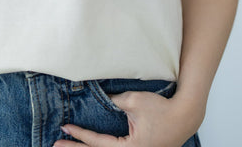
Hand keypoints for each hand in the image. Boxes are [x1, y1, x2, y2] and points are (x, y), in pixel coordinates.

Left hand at [53, 90, 197, 146]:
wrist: (185, 115)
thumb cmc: (162, 109)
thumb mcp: (134, 102)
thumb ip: (114, 102)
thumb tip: (99, 98)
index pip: (98, 144)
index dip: (80, 136)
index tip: (64, 129)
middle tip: (56, 145)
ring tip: (70, 145)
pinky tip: (93, 144)